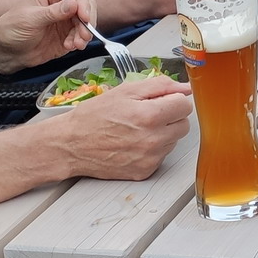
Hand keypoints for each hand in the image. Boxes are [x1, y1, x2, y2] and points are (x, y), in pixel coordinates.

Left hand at [0, 0, 98, 71]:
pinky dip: (80, 41)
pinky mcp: (69, 33)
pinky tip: (70, 46)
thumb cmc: (12, 29)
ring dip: (85, 33)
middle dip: (87, 20)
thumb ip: (52, 12)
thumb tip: (73, 4)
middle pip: (85, 4)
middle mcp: (61, 1)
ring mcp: (66, 18)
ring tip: (76, 44)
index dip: (81, 0)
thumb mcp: (30, 19)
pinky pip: (82, 34)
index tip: (83, 16)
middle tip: (84, 34)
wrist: (9, 52)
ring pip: (87, 21)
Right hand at [55, 78, 193, 181]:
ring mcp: (150, 158)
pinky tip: (134, 143)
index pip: (185, 105)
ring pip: (174, 141)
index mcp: (149, 116)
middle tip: (147, 114)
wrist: (71, 145)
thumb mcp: (125, 91)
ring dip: (162, 133)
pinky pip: (161, 156)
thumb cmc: (94, 116)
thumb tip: (185, 88)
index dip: (173, 100)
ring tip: (137, 129)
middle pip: (184, 124)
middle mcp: (152, 140)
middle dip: (170, 117)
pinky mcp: (145, 171)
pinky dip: (153, 149)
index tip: (161, 101)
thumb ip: (160, 86)